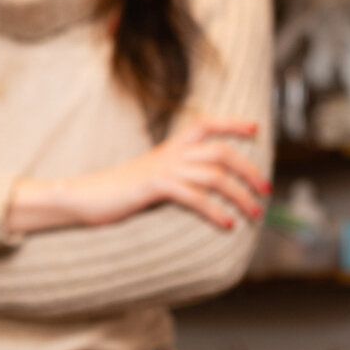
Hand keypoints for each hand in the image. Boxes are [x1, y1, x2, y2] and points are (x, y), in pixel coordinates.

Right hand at [10, 116, 267, 232]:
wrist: (83, 196)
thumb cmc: (116, 192)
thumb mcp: (150, 177)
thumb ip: (175, 177)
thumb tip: (199, 187)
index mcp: (170, 147)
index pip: (206, 125)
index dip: (233, 125)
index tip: (255, 131)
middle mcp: (170, 154)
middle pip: (222, 152)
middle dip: (249, 170)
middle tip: (267, 190)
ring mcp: (162, 169)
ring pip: (214, 176)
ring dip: (240, 196)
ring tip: (255, 214)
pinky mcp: (154, 187)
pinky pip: (194, 197)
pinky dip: (216, 211)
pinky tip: (227, 224)